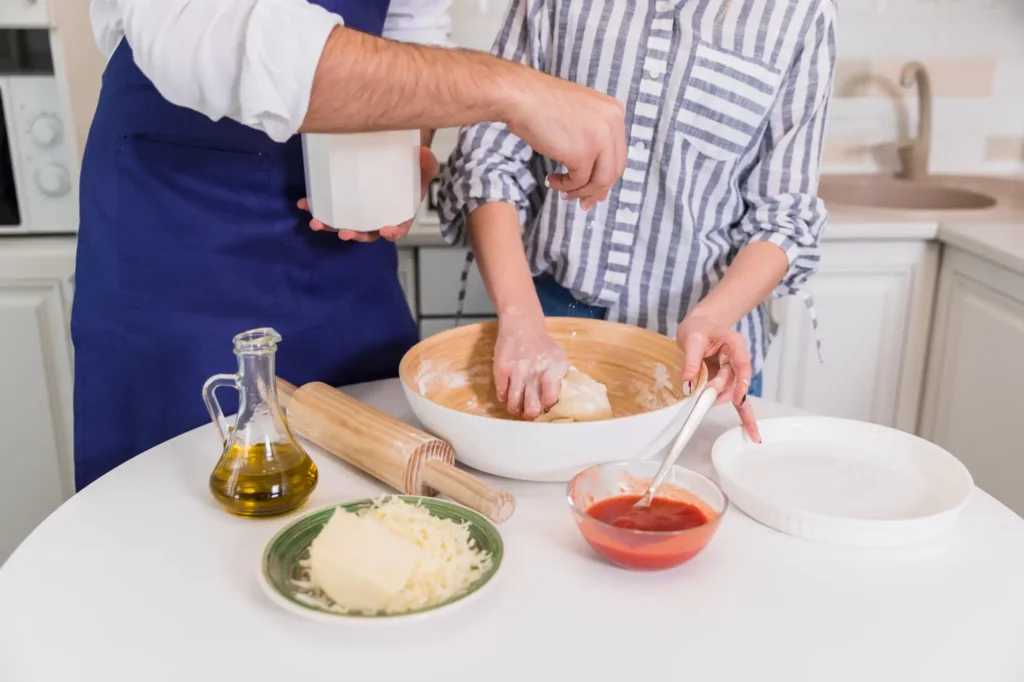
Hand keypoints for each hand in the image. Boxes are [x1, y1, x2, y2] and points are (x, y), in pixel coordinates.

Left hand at [298, 146, 439, 242]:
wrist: (394, 156)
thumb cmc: (409, 166)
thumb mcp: (423, 165)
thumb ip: (426, 164)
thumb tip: (424, 154)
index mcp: (398, 213)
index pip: (397, 228)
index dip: (392, 232)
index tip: (386, 231)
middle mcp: (377, 216)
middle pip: (366, 231)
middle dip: (354, 234)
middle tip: (344, 233)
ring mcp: (358, 210)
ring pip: (344, 223)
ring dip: (329, 226)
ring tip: (316, 223)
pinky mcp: (343, 200)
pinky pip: (329, 208)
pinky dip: (317, 207)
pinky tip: (305, 204)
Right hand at [493, 310, 568, 418]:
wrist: (522, 325)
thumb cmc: (543, 346)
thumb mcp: (559, 359)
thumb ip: (562, 378)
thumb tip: (565, 400)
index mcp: (553, 370)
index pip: (551, 397)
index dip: (548, 405)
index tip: (547, 406)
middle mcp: (534, 372)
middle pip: (531, 406)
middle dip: (532, 413)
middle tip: (532, 411)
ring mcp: (516, 371)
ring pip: (514, 403)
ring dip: (517, 408)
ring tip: (519, 406)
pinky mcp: (501, 369)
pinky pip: (501, 394)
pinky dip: (505, 398)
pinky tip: (509, 395)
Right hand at [504, 73, 625, 211]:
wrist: (522, 97)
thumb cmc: (542, 105)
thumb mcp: (579, 116)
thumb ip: (593, 140)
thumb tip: (598, 180)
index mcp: (614, 112)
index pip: (618, 153)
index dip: (605, 176)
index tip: (593, 190)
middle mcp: (613, 124)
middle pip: (614, 170)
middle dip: (597, 190)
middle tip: (583, 202)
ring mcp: (600, 138)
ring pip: (600, 180)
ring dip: (581, 191)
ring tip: (563, 192)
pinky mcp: (583, 153)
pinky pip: (579, 181)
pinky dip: (565, 186)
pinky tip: (551, 181)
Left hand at [677, 312, 760, 442]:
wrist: (699, 325)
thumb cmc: (698, 328)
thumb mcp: (692, 339)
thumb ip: (691, 362)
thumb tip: (687, 386)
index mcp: (735, 345)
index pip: (742, 365)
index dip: (741, 382)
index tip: (737, 397)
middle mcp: (738, 360)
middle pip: (735, 382)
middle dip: (719, 392)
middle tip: (701, 397)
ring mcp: (734, 372)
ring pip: (733, 393)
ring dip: (718, 400)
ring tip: (702, 404)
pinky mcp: (727, 381)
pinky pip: (736, 399)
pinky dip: (743, 416)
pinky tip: (752, 434)